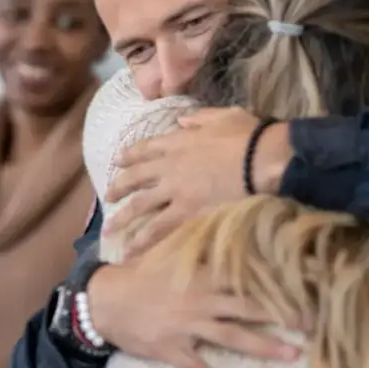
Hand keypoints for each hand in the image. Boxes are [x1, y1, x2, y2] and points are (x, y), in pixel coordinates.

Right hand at [87, 259, 301, 367]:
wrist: (104, 299)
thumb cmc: (138, 273)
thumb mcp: (167, 252)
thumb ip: (195, 243)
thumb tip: (223, 222)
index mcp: (200, 275)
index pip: (244, 274)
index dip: (274, 275)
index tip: (305, 277)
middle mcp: (199, 300)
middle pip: (247, 307)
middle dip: (281, 314)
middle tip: (312, 321)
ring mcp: (186, 326)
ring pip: (231, 337)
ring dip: (263, 347)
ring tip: (291, 355)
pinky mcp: (172, 349)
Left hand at [105, 107, 291, 256]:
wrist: (260, 159)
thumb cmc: (248, 136)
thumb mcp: (223, 116)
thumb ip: (199, 118)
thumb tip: (182, 120)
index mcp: (178, 140)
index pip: (146, 148)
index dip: (129, 155)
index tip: (117, 161)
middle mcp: (168, 166)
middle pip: (135, 177)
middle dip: (119, 187)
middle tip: (107, 196)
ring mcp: (174, 190)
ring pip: (139, 205)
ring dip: (121, 218)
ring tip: (108, 230)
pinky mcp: (185, 212)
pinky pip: (157, 229)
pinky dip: (142, 241)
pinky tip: (130, 251)